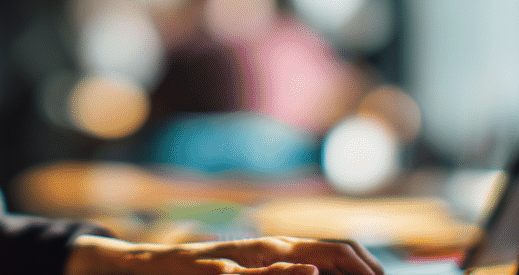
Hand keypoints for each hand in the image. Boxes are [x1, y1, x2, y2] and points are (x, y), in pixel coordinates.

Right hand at [65, 234, 385, 274]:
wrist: (152, 264)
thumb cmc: (208, 272)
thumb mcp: (252, 270)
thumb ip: (282, 271)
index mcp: (280, 248)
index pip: (336, 247)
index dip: (366, 263)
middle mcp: (268, 247)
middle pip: (326, 248)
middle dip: (360, 266)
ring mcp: (244, 257)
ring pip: (293, 259)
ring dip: (327, 269)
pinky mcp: (218, 271)